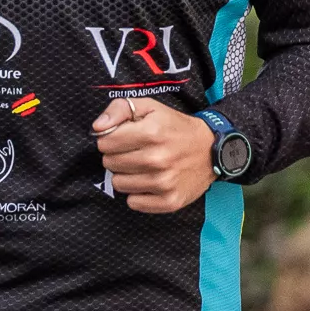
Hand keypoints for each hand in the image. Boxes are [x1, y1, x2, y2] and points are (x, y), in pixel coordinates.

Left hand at [94, 97, 214, 212]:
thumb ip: (120, 108)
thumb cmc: (176, 128)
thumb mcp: (150, 107)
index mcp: (151, 133)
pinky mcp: (169, 201)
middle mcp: (157, 159)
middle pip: (110, 163)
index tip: (124, 138)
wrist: (212, 150)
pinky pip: (133, 203)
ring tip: (142, 166)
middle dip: (118, 156)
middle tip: (135, 152)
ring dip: (126, 175)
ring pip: (119, 184)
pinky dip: (138, 194)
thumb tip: (97, 127)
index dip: (111, 138)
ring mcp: (164, 183)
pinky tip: (149, 182)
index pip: (105, 142)